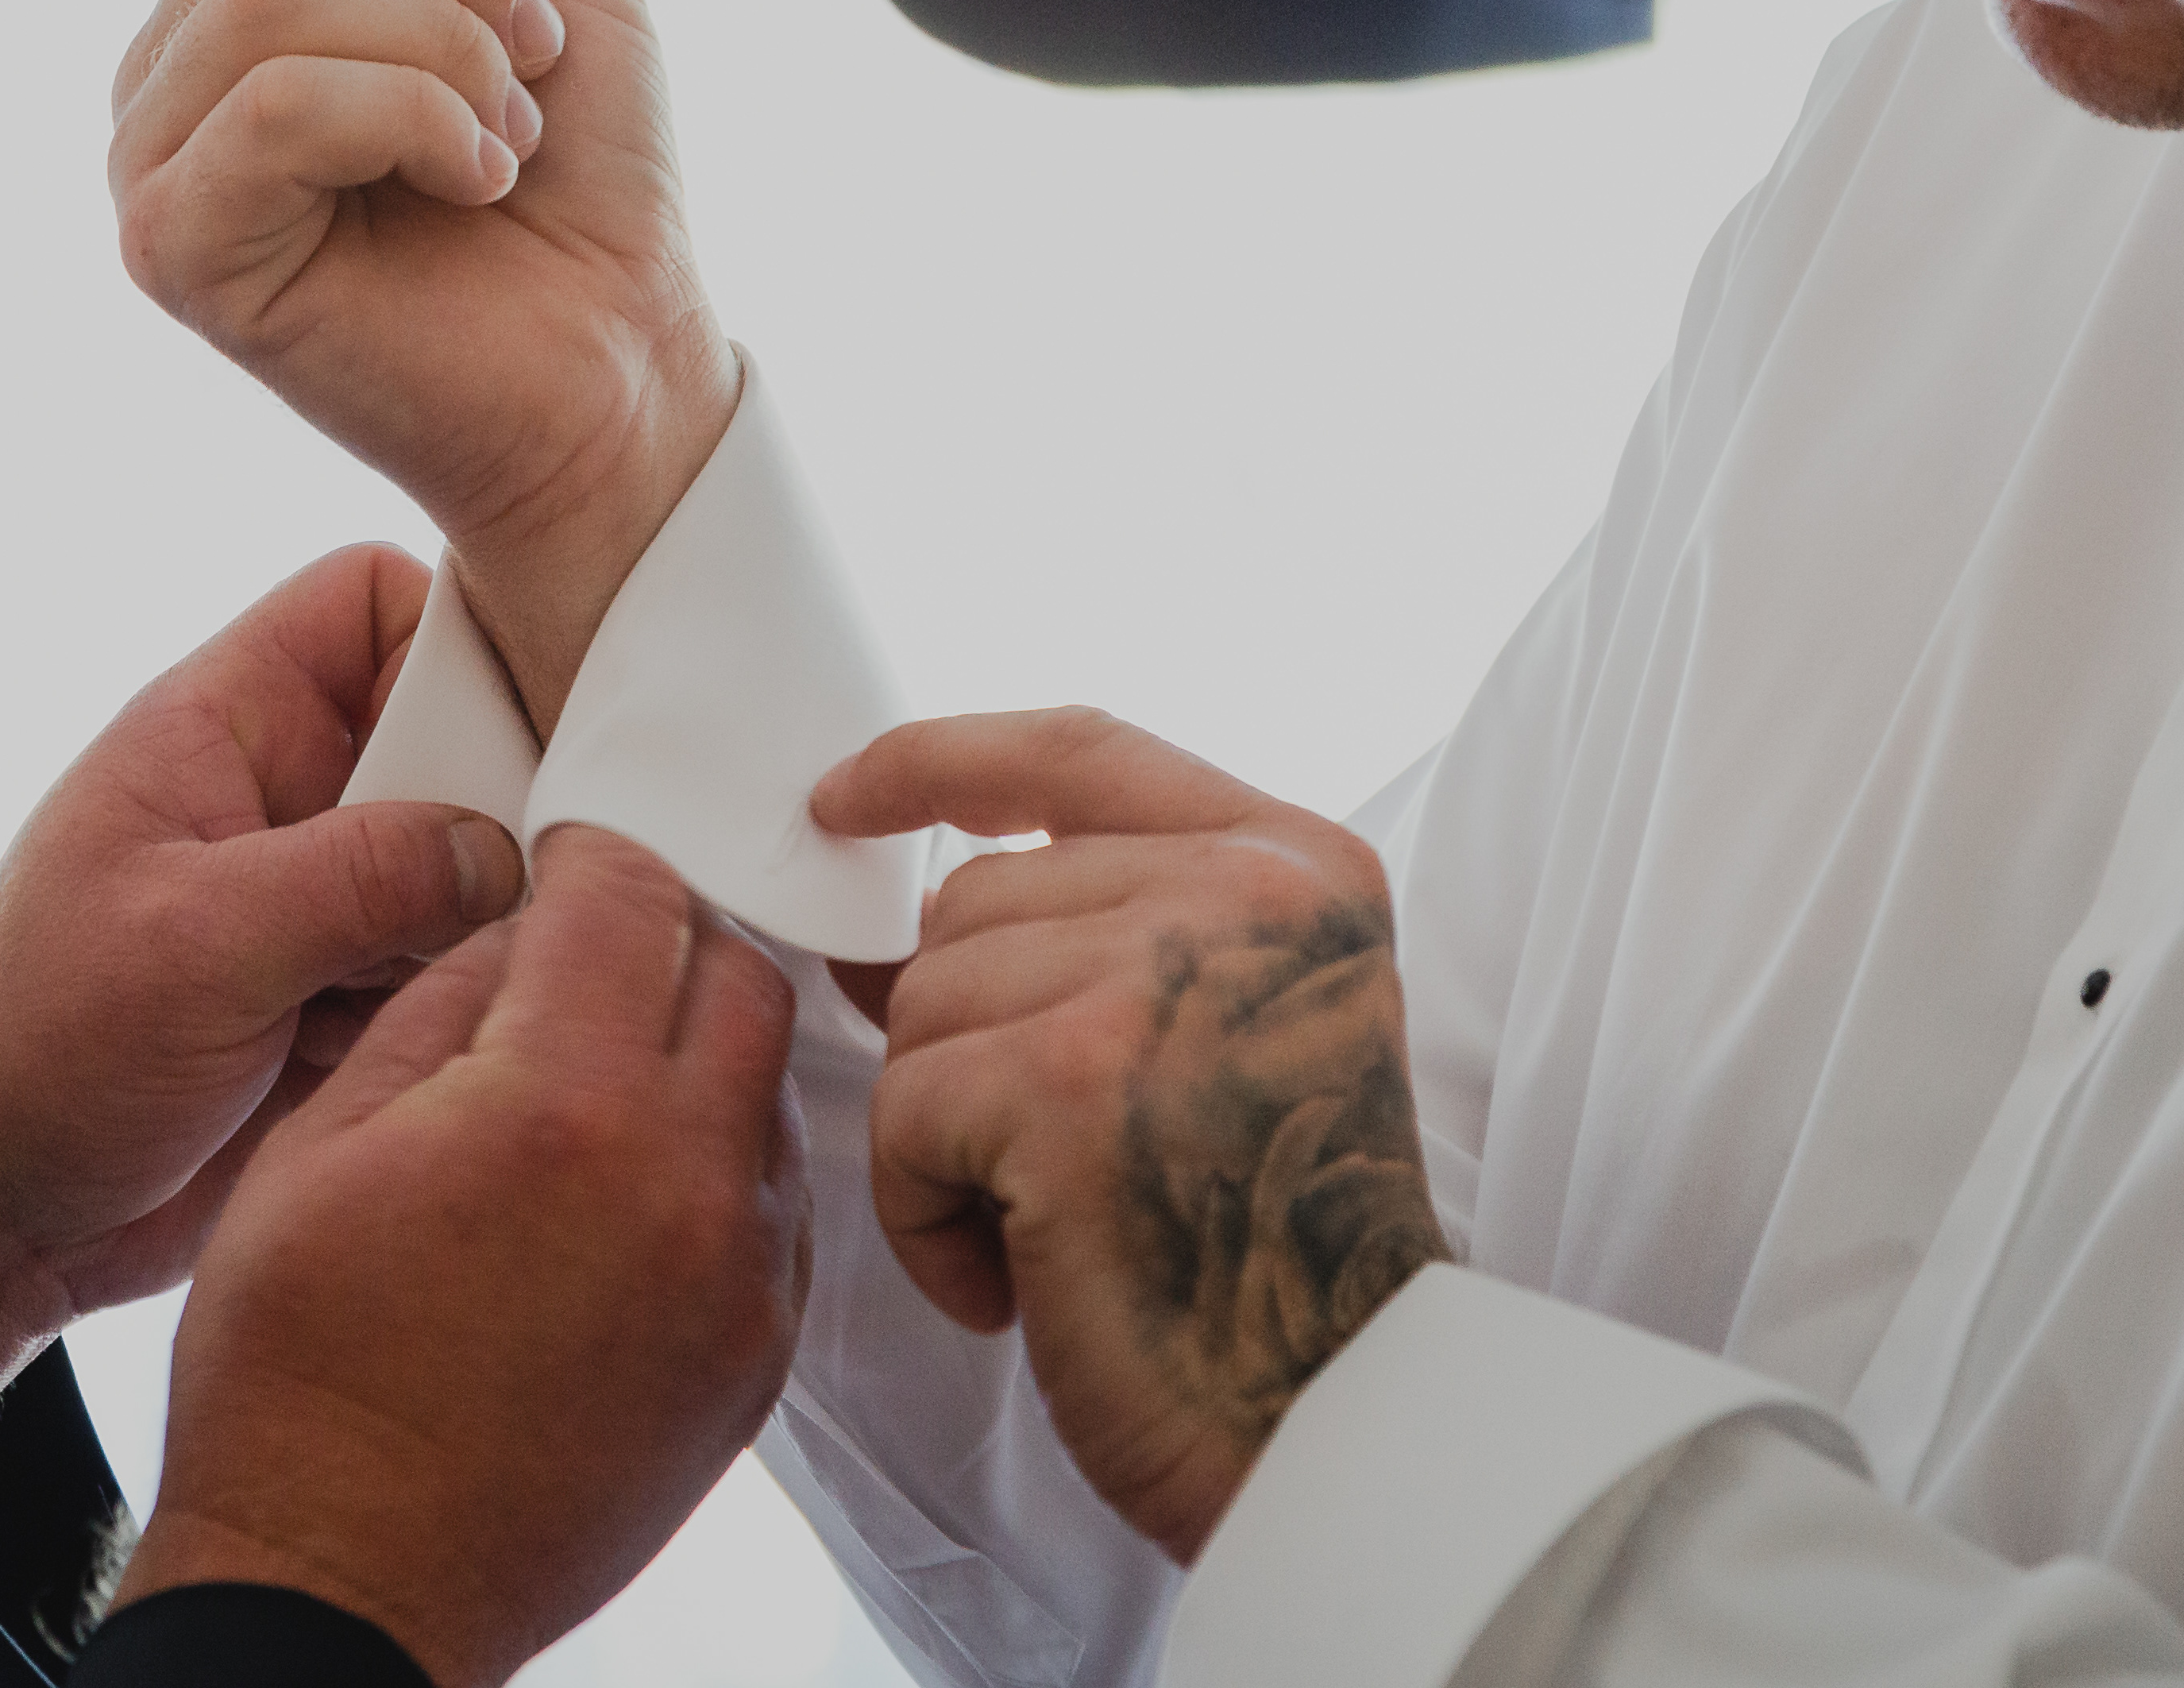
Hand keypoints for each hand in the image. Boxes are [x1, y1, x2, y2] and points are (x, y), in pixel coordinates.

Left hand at [0, 545, 527, 1474]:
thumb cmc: (38, 1054)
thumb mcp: (195, 945)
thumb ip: (359, 876)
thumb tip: (505, 848)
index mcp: (221, 729)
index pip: (370, 601)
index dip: (456, 632)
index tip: (528, 716)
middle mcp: (282, 796)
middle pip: (450, 731)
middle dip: (504, 796)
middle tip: (540, 874)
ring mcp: (321, 900)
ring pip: (470, 856)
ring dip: (491, 917)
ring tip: (478, 981)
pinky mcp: (347, 997)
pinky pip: (454, 963)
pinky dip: (471, 999)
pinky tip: (456, 1050)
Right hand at [110, 0, 736, 729]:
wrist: (623, 364)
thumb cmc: (586, 179)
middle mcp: (168, 72)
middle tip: (532, 63)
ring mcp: (153, 163)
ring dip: (448, 47)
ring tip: (505, 131)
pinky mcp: (173, 251)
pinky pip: (275, 103)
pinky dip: (416, 121)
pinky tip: (470, 184)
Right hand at [114, 825, 808, 1687]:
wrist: (344, 1584)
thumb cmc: (296, 1375)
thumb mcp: (318, 1142)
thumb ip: (438, 1006)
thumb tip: (521, 935)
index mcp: (556, 1102)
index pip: (629, 895)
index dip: (589, 858)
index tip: (565, 867)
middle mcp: (678, 1176)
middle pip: (734, 973)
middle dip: (665, 942)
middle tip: (593, 962)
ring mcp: (736, 1276)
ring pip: (770, 1086)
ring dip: (703, 1053)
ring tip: (607, 1082)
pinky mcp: (757, 1358)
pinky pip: (777, 1205)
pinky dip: (722, 1164)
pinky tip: (634, 1187)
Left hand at [813, 712, 1448, 1562]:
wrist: (1339, 1433)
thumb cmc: (1267, 1261)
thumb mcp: (1222, 1040)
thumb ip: (1089, 939)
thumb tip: (884, 926)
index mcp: (1296, 868)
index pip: (1075, 751)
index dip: (940, 759)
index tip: (843, 794)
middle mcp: (1242, 896)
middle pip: (974, 901)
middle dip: (966, 1041)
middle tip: (1058, 1173)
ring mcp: (1156, 980)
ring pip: (924, 1006)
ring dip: (949, 1142)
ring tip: (1058, 1235)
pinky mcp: (1066, 1085)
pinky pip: (901, 1112)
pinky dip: (927, 1219)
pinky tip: (1018, 1286)